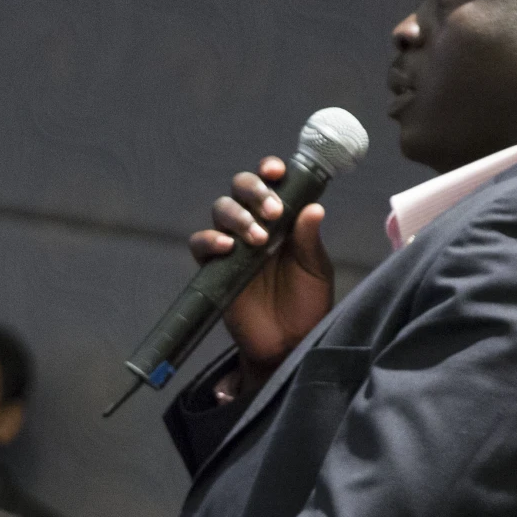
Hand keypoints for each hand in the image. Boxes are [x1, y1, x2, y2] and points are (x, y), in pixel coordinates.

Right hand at [191, 156, 333, 381]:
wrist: (288, 344)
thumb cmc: (306, 304)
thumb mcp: (315, 270)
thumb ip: (309, 239)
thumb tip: (313, 207)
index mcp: (282, 219)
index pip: (271, 183)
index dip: (269, 171)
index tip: (276, 171)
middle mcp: (255, 225)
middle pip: (240, 189)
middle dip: (253, 191)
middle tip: (272, 212)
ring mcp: (233, 245)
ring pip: (221, 210)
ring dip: (237, 216)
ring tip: (258, 238)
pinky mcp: (214, 268)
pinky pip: (201, 244)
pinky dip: (210, 240)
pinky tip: (228, 248)